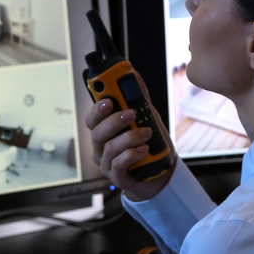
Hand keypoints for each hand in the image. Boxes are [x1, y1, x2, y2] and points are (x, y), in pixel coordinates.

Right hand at [85, 74, 174, 202]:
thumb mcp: (147, 119)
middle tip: (131, 114)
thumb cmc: (149, 145)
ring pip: (109, 148)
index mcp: (103, 132)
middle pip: (97, 133)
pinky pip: (119, 164)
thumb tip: (134, 75)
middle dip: (114, 121)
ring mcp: (107, 164)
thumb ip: (138, 99)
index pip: (92, 119)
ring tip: (146, 133)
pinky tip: (143, 149)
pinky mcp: (117, 178)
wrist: (161, 174)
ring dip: (129, 138)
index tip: (108, 100)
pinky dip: (131, 154)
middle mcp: (100, 148)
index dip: (97, 109)